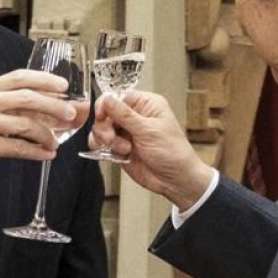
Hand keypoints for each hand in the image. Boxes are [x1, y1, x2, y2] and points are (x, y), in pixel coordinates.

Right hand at [0, 69, 76, 202]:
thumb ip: (14, 105)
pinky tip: (47, 155)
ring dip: (47, 135)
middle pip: (28, 98)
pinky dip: (37, 152)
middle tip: (71, 114)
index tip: (64, 86)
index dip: (45, 79)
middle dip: (54, 106)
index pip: (20, 77)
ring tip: (56, 143)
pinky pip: (19, 147)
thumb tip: (53, 106)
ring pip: (26, 124)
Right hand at [89, 91, 214, 209]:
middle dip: (106, 127)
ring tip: (123, 149)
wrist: (175, 180)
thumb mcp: (147, 130)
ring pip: (102, 129)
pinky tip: (119, 155)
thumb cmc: (173, 152)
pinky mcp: (120, 148)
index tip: (101, 116)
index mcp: (146, 105)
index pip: (117, 97)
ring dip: (108, 140)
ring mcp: (127, 133)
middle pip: (106, 113)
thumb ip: (123, 115)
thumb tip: (106, 99)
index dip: (106, 105)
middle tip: (111, 138)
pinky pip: (102, 144)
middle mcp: (135, 117)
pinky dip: (106, 150)